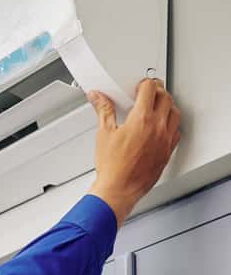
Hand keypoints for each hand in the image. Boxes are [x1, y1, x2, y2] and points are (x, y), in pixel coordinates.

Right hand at [86, 78, 181, 227]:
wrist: (118, 191)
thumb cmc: (112, 168)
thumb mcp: (104, 134)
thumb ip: (103, 111)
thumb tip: (98, 98)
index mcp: (141, 119)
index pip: (149, 89)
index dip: (144, 84)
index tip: (139, 87)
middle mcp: (157, 128)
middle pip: (165, 97)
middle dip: (157, 91)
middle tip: (149, 92)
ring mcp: (164, 140)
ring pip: (175, 113)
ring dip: (168, 106)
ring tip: (158, 107)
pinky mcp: (167, 152)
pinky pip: (177, 132)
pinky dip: (172, 124)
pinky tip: (163, 127)